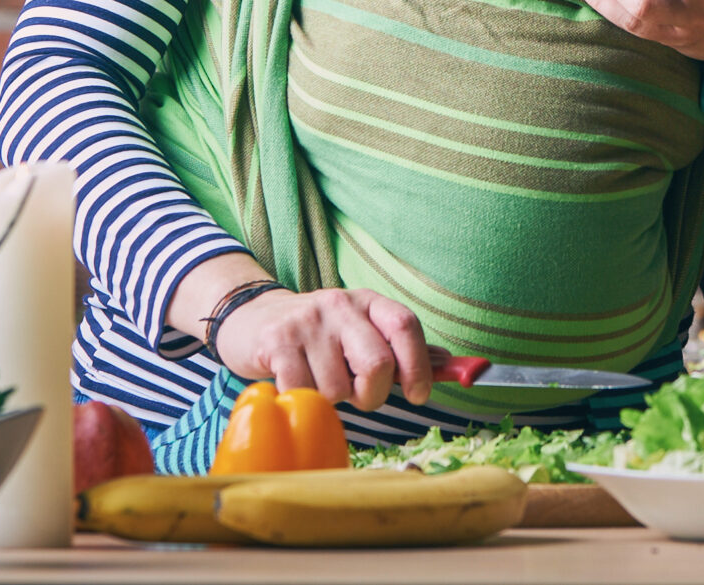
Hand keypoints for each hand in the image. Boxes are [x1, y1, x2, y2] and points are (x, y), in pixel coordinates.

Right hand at [214, 286, 433, 411]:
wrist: (252, 319)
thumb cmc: (318, 336)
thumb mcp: (360, 332)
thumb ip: (401, 350)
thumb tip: (451, 365)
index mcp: (368, 302)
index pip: (406, 325)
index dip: (419, 365)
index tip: (419, 395)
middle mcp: (341, 305)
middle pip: (377, 363)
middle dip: (373, 395)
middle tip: (359, 397)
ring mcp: (307, 322)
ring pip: (338, 388)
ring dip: (333, 400)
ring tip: (319, 381)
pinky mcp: (276, 342)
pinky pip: (303, 392)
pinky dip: (303, 402)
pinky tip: (296, 385)